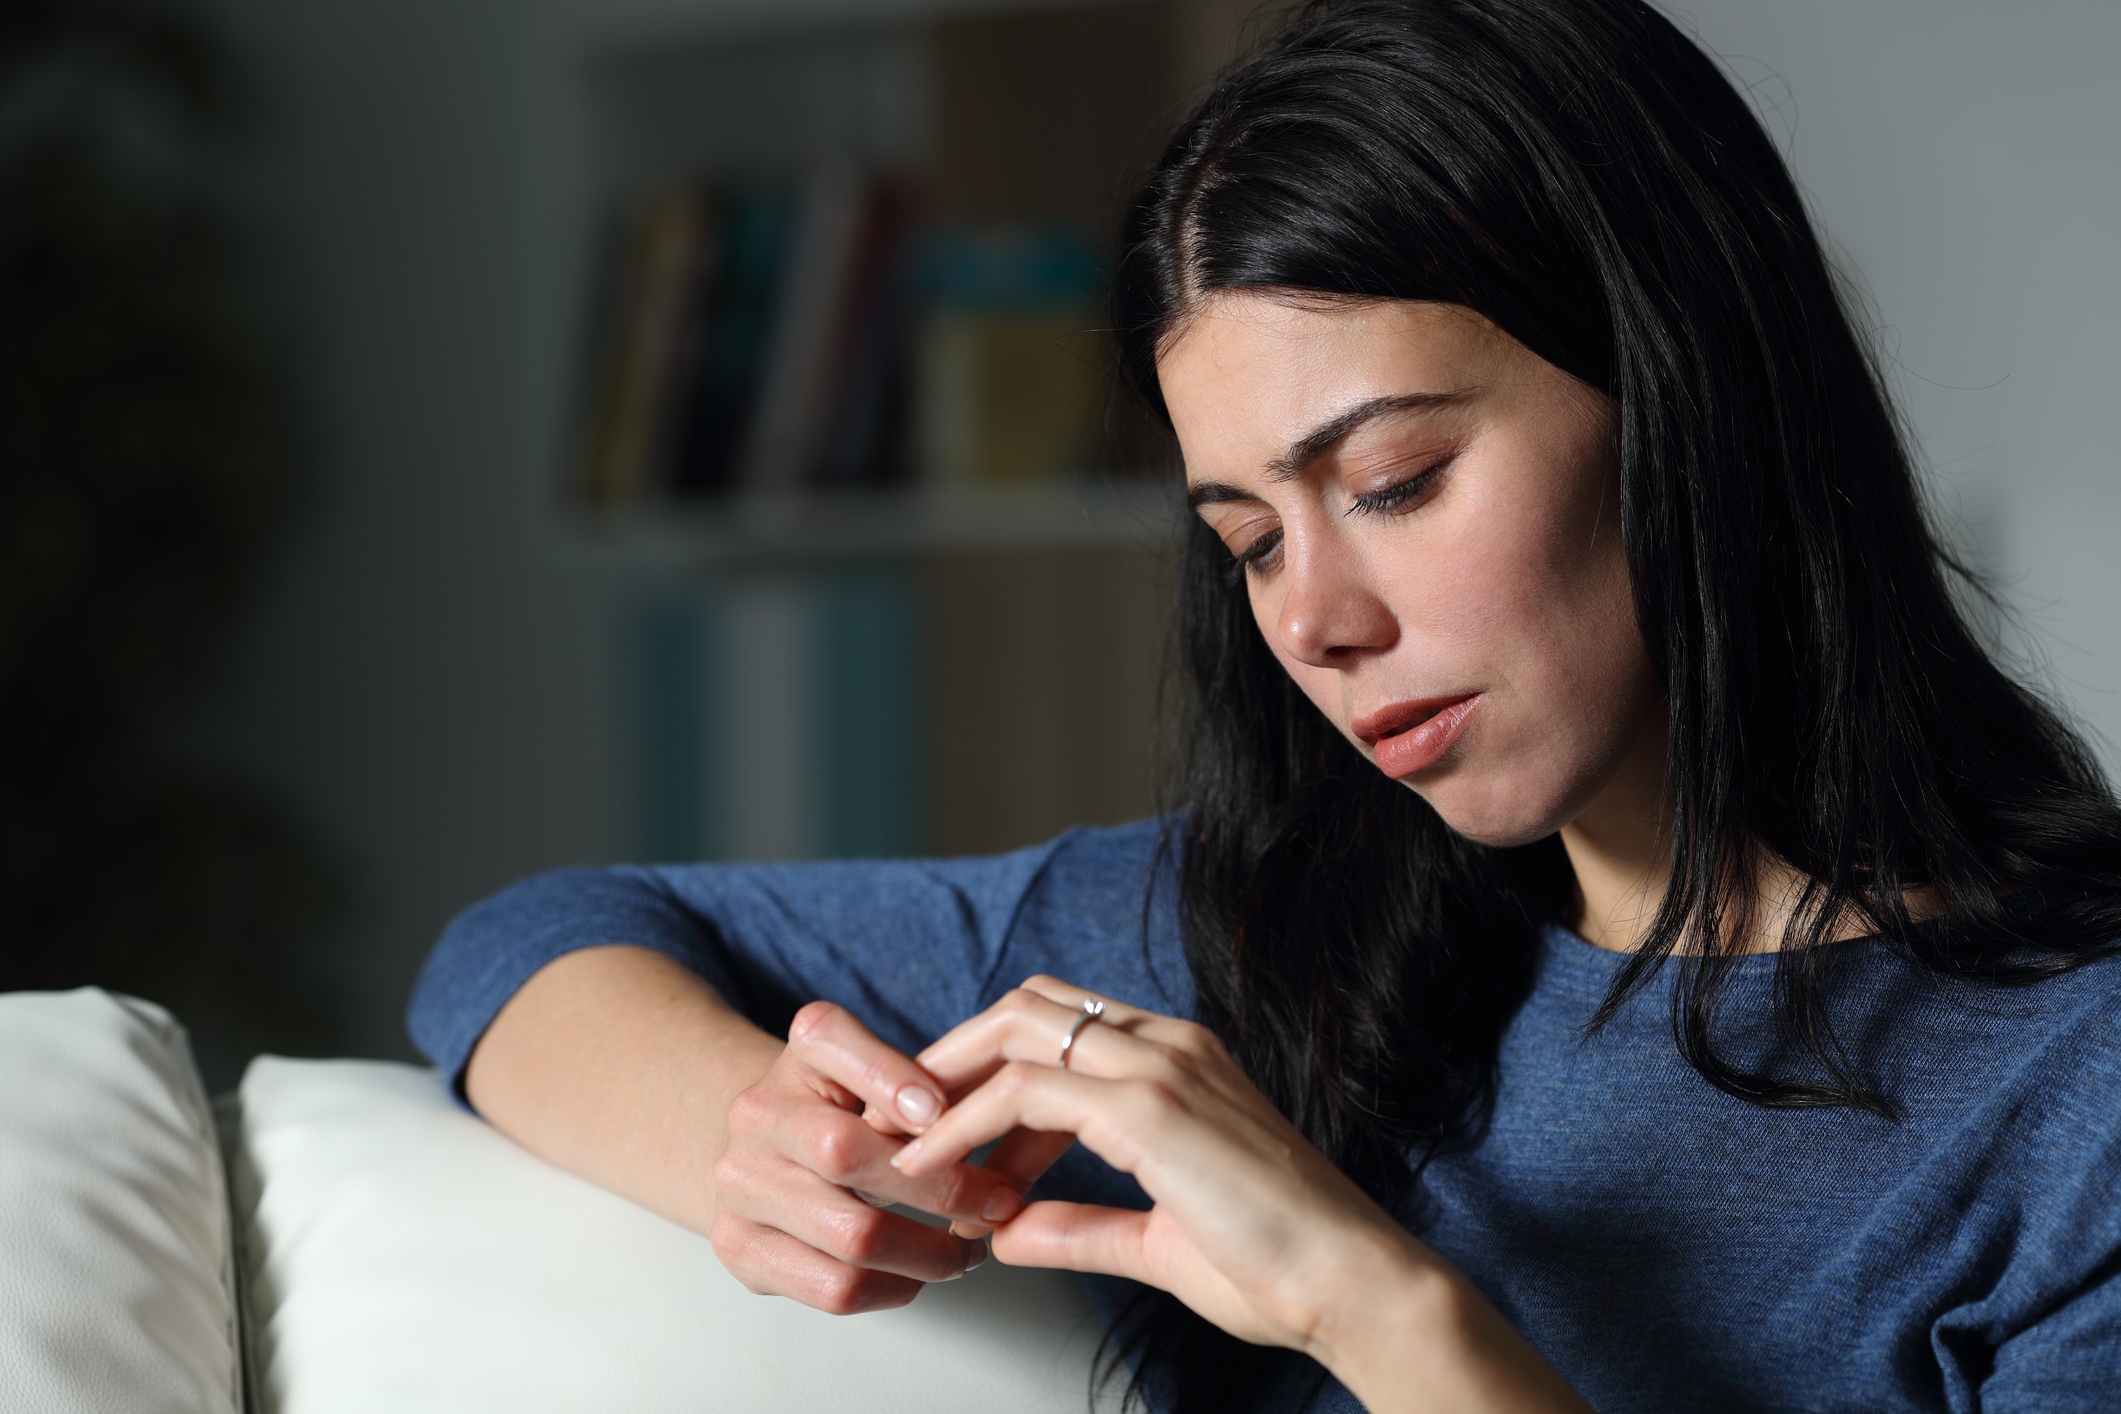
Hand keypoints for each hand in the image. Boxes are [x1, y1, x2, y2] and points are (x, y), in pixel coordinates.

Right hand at [709, 1000, 1027, 1313]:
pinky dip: (892, 1288)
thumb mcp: (884, 1077)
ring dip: (928, 1254)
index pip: (828, 1039)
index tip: (943, 1113)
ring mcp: (739, 1183)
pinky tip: (916, 1276)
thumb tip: (964, 1129)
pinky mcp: (740, 1246)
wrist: (770, 1154)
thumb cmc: (849, 1113)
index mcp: (799, 1054)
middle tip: (998, 1205)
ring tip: (967, 1253)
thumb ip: (922, 1085)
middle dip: (941, 1188)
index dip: (887, 1075)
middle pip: (845, 1152)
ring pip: (850, 1234)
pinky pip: (832, 1286)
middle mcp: (756, 1112)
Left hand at [889, 979, 1590, 1413]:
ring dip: (948, 1085)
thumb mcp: (1156, 1241)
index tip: (946, 1132)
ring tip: (901, 1143)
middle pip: (1026, 1007)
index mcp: (1179, 1060)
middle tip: (903, 1119)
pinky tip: (936, 1170)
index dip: (990, 1071)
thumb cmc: (1280, 1266)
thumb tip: (1008, 1233)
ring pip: (1017, 1032)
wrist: (1353, 1285)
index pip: (1059, 1026)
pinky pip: (1027, 1092)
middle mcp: (1168, 1044)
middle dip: (954, 1056)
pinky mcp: (1151, 1106)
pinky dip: (968, 1127)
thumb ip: (1081, 1227)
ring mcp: (1161, 1066)